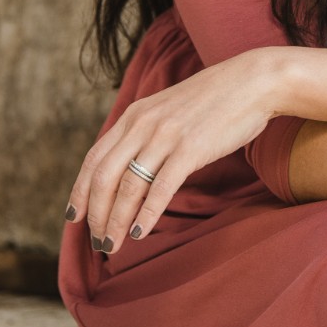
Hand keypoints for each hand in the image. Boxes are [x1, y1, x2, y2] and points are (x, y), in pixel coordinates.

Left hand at [64, 49, 280, 254]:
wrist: (253, 82)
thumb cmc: (215, 99)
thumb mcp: (169, 108)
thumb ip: (147, 131)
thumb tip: (132, 165)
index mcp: (135, 114)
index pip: (95, 158)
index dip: (80, 191)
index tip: (73, 216)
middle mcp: (143, 124)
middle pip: (104, 177)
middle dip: (96, 214)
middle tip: (97, 240)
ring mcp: (166, 136)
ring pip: (128, 187)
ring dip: (116, 221)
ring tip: (112, 245)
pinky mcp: (190, 149)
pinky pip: (160, 189)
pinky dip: (146, 215)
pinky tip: (139, 233)